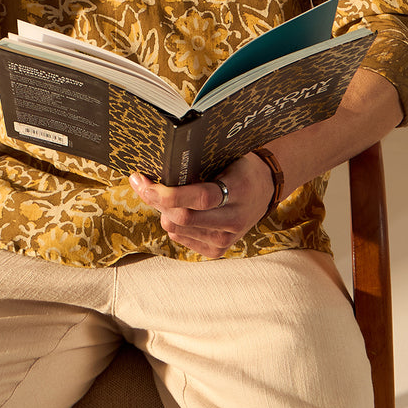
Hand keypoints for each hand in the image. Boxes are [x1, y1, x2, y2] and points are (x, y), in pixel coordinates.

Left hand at [130, 153, 275, 258]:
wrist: (264, 190)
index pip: (201, 198)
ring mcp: (226, 238)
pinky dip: (172, 223)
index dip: (169, 193)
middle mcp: (233, 219)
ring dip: (162, 212)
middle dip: (157, 201)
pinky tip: (179, 210)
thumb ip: (199, 165)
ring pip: (177, 229)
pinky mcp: (217, 250)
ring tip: (165, 196)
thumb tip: (159, 168)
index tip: (145, 183)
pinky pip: (180, 238)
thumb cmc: (238, 169)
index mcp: (238, 190)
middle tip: (143, 185)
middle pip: (183, 217)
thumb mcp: (226, 158)